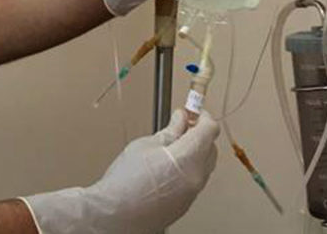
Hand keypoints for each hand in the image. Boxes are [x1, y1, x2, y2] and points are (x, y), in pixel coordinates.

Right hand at [23, 110, 219, 233]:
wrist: (116, 213)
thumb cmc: (125, 180)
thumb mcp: (145, 145)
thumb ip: (169, 131)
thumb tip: (181, 119)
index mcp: (187, 158)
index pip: (210, 130)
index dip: (203, 117)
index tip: (193, 111)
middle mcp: (196, 177)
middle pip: (211, 148)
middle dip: (200, 133)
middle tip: (181, 124)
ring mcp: (193, 192)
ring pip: (205, 165)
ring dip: (195, 151)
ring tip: (172, 145)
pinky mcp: (186, 203)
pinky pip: (195, 179)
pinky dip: (189, 167)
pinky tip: (168, 164)